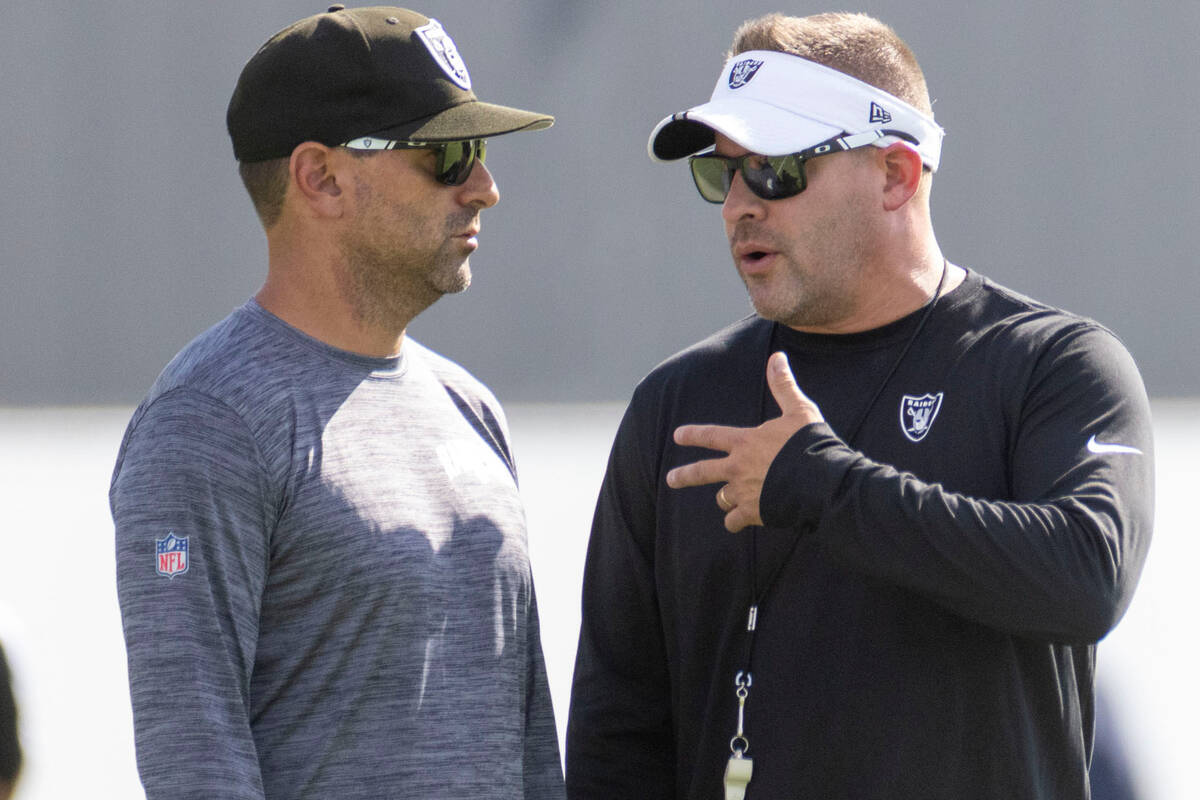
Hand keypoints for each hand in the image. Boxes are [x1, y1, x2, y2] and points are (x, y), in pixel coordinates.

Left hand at [665, 352, 823, 531]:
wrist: (822, 482)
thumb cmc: (811, 444)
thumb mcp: (799, 411)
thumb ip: (783, 386)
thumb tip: (777, 357)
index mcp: (745, 442)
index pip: (711, 436)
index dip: (693, 435)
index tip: (678, 436)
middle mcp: (738, 468)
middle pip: (702, 472)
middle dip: (684, 476)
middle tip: (670, 480)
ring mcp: (744, 492)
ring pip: (722, 498)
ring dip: (724, 498)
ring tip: (727, 500)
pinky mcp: (754, 513)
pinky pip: (735, 521)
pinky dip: (735, 522)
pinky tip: (738, 522)